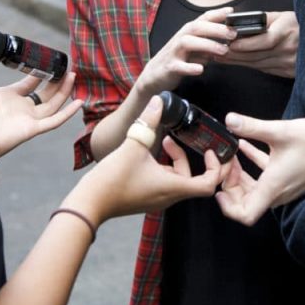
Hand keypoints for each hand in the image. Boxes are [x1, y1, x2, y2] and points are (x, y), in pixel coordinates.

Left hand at [0, 33, 83, 178]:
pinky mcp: (32, 129)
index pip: (30, 82)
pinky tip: (79, 101)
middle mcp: (20, 107)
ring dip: (64, 91)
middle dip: (57, 80)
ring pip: (53, 104)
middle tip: (67, 67)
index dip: (40, 71)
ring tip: (73, 75)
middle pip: (45, 93)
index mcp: (8, 96)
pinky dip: (68, 113)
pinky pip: (55, 121)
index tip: (49, 60)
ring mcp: (28, 119)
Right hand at [63, 97, 225, 222]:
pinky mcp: (147, 199)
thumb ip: (148, 121)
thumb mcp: (133, 144)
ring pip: (178, 181)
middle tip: (175, 140)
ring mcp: (157, 201)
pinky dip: (164, 169)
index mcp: (172, 188)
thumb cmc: (112, 179)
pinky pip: (165, 184)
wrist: (89, 203)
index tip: (208, 151)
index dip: (215, 168)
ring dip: (175, 161)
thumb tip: (158, 101)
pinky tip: (149, 154)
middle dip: (188, 157)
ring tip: (161, 142)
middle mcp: (169, 198)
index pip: (209, 184)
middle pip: (193, 180)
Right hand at [134, 7, 234, 95]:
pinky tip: (201, 69)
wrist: (155, 74)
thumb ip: (210, 42)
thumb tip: (230, 40)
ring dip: (207, 45)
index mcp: (189, 32)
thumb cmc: (179, 58)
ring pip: (188, 42)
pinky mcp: (170, 67)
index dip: (217, 14)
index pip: (203, 18)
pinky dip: (190, 67)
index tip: (231, 12)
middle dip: (215, 29)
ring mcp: (174, 52)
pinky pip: (179, 66)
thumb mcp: (195, 48)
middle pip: (197, 27)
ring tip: (223, 51)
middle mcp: (181, 38)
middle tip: (233, 34)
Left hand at [215, 113, 304, 225]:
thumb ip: (252, 126)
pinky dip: (253, 167)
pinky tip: (244, 146)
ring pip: (254, 191)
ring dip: (241, 177)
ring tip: (232, 156)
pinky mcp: (288, 178)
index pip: (246, 216)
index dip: (228, 207)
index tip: (220, 189)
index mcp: (272, 187)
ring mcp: (283, 187)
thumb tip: (229, 119)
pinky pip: (265, 178)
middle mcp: (277, 193)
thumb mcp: (280, 131)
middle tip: (226, 164)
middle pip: (246, 203)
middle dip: (231, 186)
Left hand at [218, 11, 297, 77]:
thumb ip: (263, 19)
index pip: (265, 41)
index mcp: (287, 31)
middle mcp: (289, 49)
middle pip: (258, 56)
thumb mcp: (283, 16)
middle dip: (235, 55)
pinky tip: (239, 63)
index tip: (230, 45)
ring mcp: (290, 63)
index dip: (246, 45)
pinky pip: (266, 70)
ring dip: (239, 62)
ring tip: (222, 58)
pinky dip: (251, 66)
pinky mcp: (289, 72)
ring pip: (259, 64)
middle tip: (217, 53)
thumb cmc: (299, 23)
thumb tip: (239, 23)